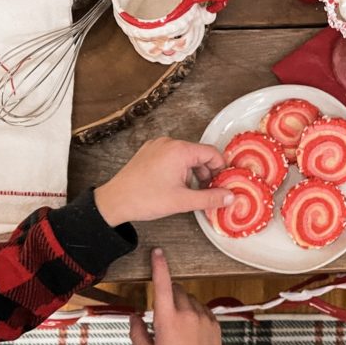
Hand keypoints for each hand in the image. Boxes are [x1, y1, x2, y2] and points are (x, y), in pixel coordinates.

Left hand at [94, 138, 233, 226]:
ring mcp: (157, 146)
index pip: (212, 153)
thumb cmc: (146, 199)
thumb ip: (210, 198)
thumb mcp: (183, 201)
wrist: (115, 201)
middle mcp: (169, 143)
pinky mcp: (148, 152)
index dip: (221, 169)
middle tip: (208, 192)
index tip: (223, 184)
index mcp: (179, 150)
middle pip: (198, 154)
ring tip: (190, 192)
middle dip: (207, 173)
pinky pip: (171, 157)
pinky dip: (179, 169)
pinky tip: (175, 186)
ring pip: (185, 156)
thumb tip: (230, 196)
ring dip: (193, 173)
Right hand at [129, 249, 233, 344]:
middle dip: (168, 295)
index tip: (157, 252)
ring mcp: (204, 318)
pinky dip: (194, 314)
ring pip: (190, 300)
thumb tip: (135, 316)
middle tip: (162, 316)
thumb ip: (138, 332)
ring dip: (181, 305)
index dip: (159, 266)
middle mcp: (188, 313)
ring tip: (177, 331)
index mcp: (168, 319)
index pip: (163, 284)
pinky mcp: (215, 325)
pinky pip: (202, 310)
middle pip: (177, 290)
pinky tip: (190, 334)